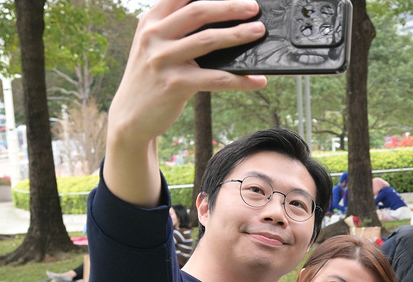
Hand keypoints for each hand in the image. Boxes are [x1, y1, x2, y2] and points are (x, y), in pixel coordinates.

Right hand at [106, 0, 266, 205]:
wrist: (131, 116)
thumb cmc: (152, 77)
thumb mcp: (155, 46)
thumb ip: (176, 29)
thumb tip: (221, 21)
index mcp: (151, 21)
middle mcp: (154, 35)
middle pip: (198, 11)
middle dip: (229, 7)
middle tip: (253, 7)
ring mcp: (163, 59)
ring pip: (208, 40)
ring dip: (238, 35)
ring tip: (258, 32)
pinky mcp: (175, 84)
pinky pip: (216, 78)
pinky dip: (241, 80)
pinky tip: (258, 80)